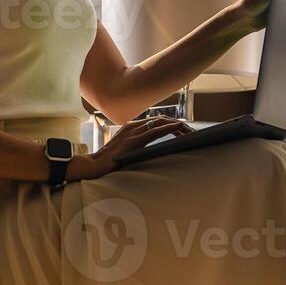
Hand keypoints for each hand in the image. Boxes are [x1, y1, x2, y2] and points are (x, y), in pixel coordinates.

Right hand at [70, 115, 194, 179]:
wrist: (95, 165)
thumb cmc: (110, 162)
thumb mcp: (126, 150)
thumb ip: (137, 147)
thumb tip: (151, 151)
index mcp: (131, 127)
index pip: (155, 121)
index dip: (170, 123)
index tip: (183, 129)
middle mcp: (133, 125)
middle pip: (160, 119)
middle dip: (177, 123)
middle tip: (190, 131)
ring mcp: (133, 131)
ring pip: (160, 122)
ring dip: (176, 125)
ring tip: (189, 130)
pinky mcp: (133, 140)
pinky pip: (155, 131)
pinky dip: (168, 128)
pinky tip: (178, 128)